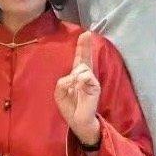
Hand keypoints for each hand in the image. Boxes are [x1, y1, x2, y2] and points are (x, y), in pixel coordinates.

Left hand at [54, 31, 100, 145]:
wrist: (79, 122)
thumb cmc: (70, 107)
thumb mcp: (59, 94)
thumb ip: (62, 83)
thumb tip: (74, 77)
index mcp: (76, 76)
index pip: (79, 59)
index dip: (82, 47)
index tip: (86, 34)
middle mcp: (85, 75)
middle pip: (84, 58)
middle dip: (84, 46)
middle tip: (87, 34)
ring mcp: (91, 80)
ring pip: (80, 69)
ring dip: (74, 77)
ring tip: (75, 90)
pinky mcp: (95, 86)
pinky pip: (85, 76)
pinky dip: (79, 81)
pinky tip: (79, 88)